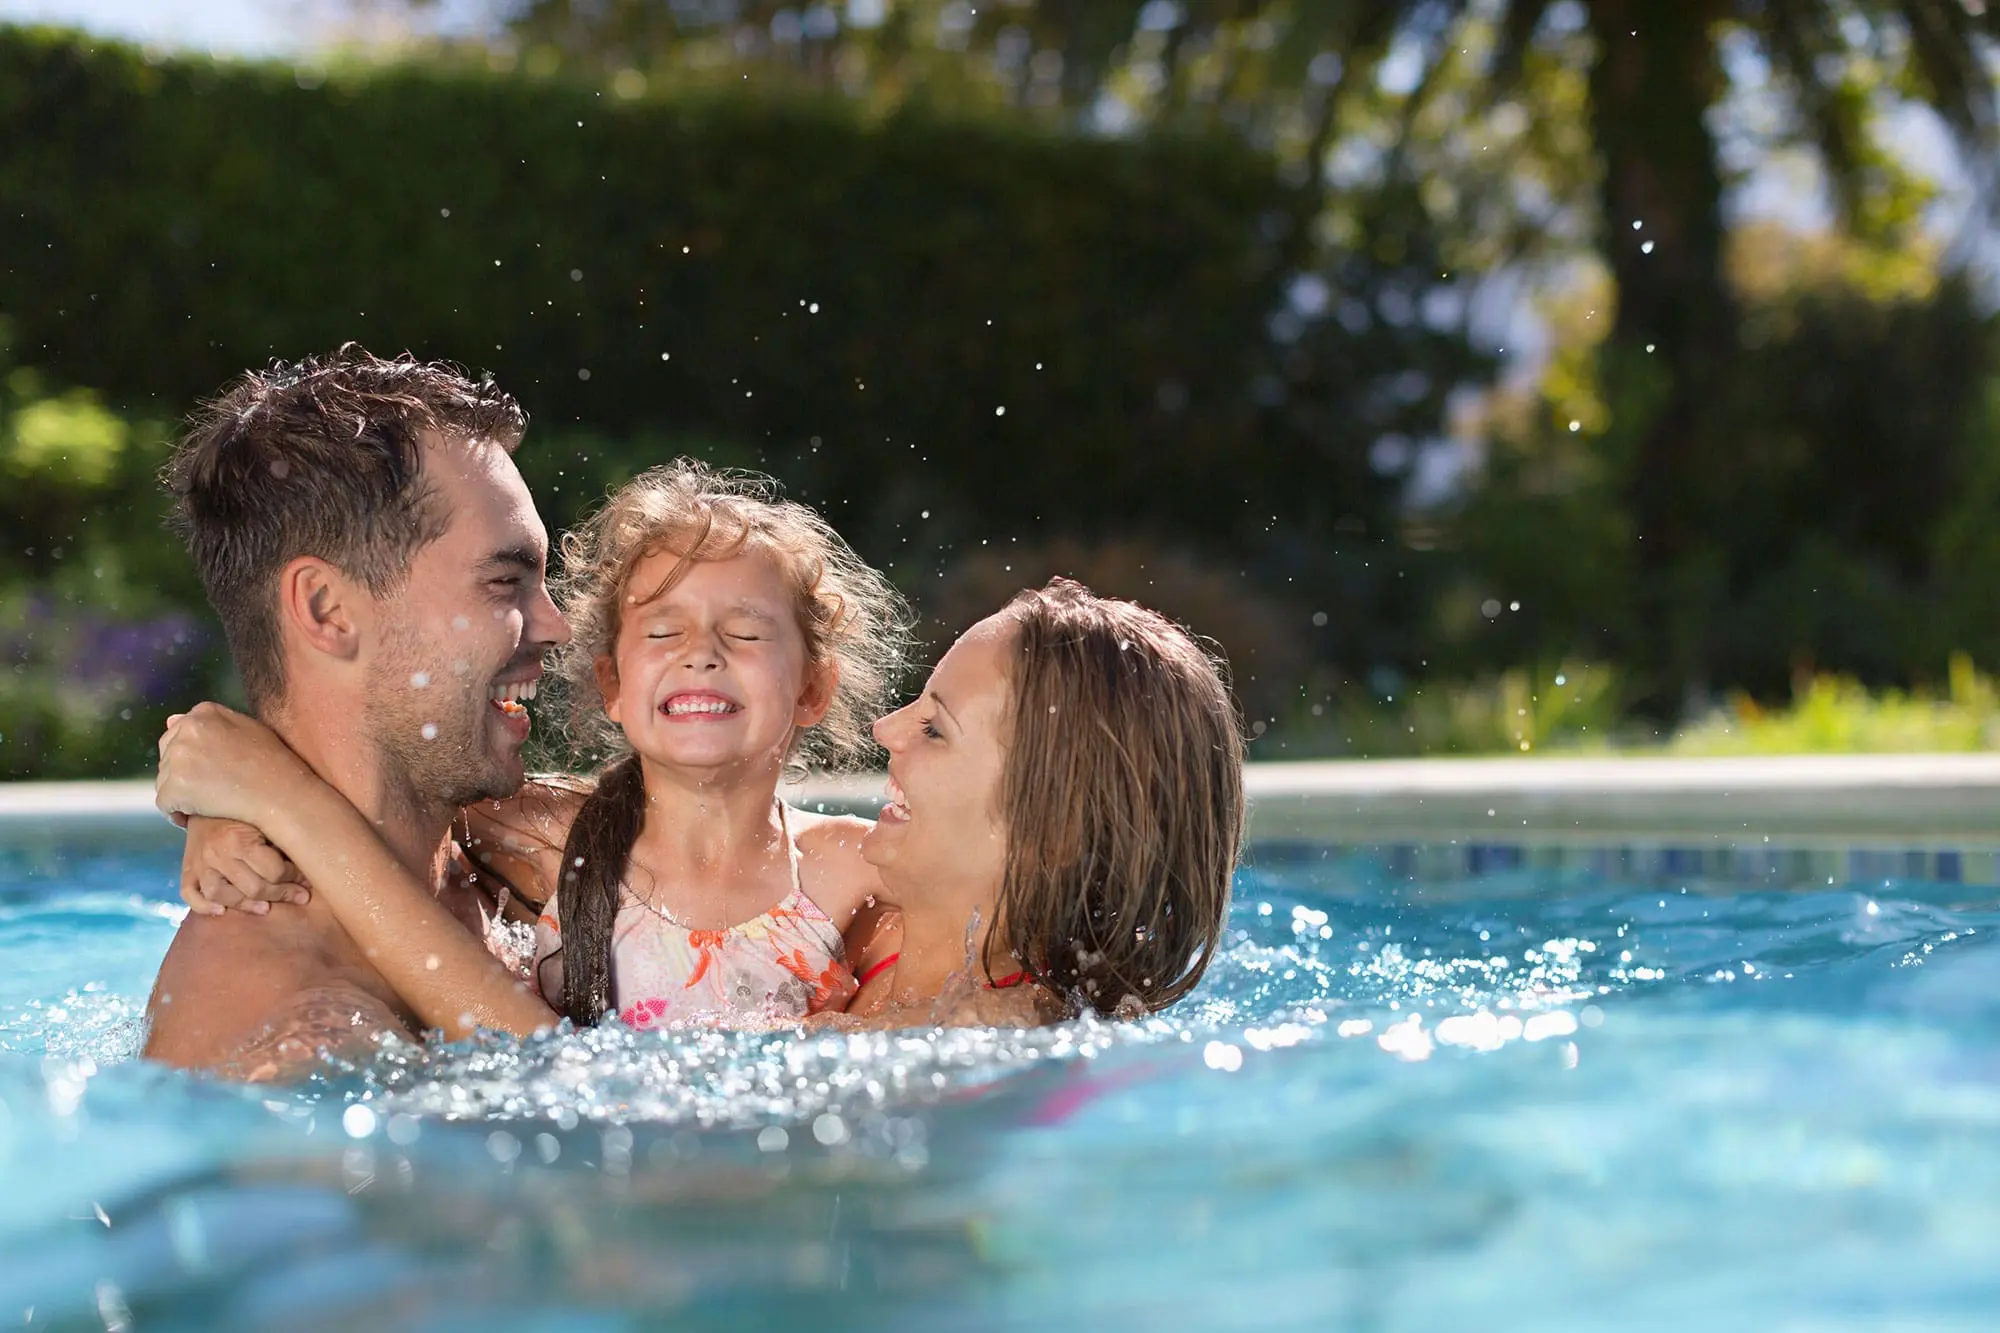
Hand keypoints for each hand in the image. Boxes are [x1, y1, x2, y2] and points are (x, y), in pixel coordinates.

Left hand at [156, 702, 316, 828]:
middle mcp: (188, 730)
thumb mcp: (249, 730)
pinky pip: (164, 804)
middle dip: (184, 775)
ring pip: (164, 781)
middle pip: (167, 757)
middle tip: (213, 790)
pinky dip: (178, 814)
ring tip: (210, 804)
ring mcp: (180, 757)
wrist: (283, 795)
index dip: (194, 758)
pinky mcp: (176, 787)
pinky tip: (198, 817)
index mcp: (204, 713)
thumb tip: (169, 719)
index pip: (177, 735)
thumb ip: (213, 723)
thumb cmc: (272, 764)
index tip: (213, 773)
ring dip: (181, 795)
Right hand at [180, 816, 309, 916]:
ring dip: (245, 905)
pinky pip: (189, 894)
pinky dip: (203, 906)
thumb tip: (307, 868)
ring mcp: (198, 863)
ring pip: (221, 895)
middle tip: (299, 896)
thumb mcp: (264, 819)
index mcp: (239, 838)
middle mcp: (216, 853)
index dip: (295, 878)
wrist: (208, 796)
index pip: (274, 872)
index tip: (306, 879)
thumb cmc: (246, 810)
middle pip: (253, 887)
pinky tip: (221, 910)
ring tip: (265, 908)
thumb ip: (280, 842)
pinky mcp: (187, 869)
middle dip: (281, 894)